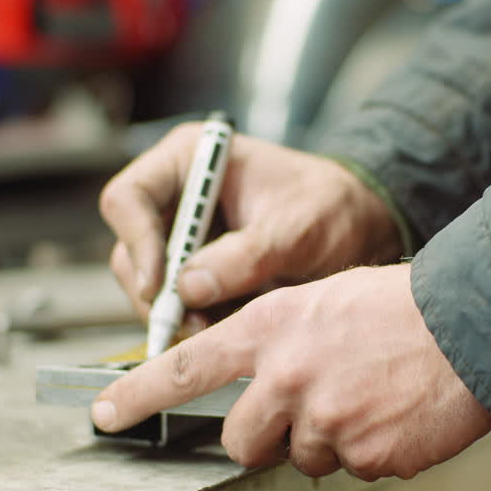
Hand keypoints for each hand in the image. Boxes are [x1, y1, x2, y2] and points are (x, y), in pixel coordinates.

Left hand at [90, 264, 490, 480]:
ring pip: (300, 458)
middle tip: (306, 410)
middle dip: (266, 437)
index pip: (184, 367)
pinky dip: (369, 451)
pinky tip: (393, 415)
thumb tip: (261, 388)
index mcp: (270, 327)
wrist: (472, 326)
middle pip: (242, 440)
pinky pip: (350, 468)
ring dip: (326, 441)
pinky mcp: (364, 454)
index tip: (105, 413)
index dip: (137, 395)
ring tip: (366, 399)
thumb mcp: (322, 300)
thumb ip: (279, 342)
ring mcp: (325, 419)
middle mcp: (287, 375)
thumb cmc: (401, 308)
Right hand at [99, 124, 401, 324]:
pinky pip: (178, 305)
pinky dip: (197, 322)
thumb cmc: (333, 207)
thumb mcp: (296, 228)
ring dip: (177, 315)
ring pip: (149, 286)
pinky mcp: (199, 272)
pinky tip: (227, 329)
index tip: (162, 284)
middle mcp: (177, 197)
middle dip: (157, 294)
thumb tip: (189, 288)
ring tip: (217, 328)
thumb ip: (246, 255)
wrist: (362, 227)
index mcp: (191, 162)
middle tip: (191, 325)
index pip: (128, 198)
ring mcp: (185, 237)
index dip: (136, 242)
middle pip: (130, 251)